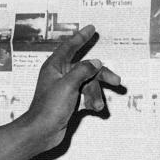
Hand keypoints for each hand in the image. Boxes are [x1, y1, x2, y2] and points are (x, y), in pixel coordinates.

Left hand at [21, 24, 121, 152]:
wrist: (42, 131)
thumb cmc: (50, 107)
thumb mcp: (68, 85)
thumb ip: (83, 70)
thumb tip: (95, 62)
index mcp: (54, 67)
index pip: (69, 47)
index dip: (80, 37)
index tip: (91, 28)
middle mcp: (59, 75)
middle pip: (86, 69)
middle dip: (101, 75)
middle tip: (117, 81)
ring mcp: (65, 89)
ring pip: (88, 85)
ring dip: (95, 95)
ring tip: (98, 106)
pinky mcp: (69, 101)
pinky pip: (86, 96)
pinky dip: (92, 102)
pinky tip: (95, 110)